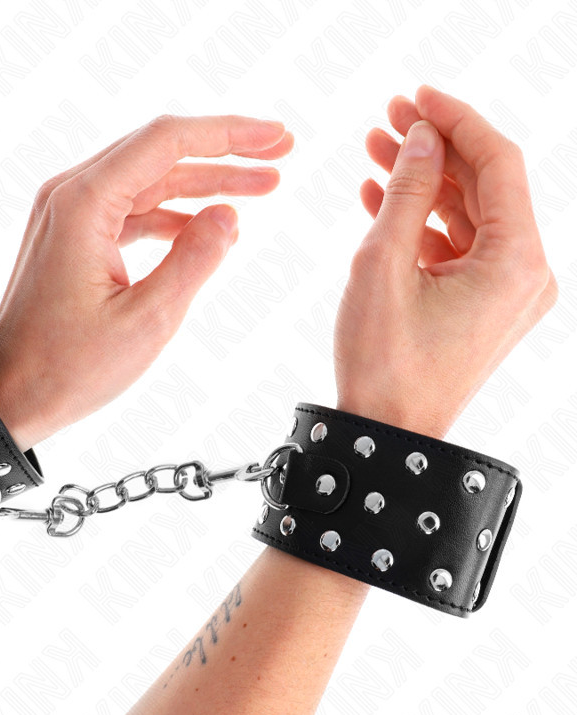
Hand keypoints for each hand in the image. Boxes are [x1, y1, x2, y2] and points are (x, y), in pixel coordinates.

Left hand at [0, 115, 292, 450]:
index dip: (229, 134)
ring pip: (148, 183)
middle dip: (224, 153)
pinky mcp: (71, 240)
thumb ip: (195, 261)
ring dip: (202, 186)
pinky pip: (131, 213)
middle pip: (159, 154)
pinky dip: (172, 216)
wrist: (7, 397)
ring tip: (259, 188)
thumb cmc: (67, 368)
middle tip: (280, 153)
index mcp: (85, 204)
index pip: (167, 142)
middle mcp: (71, 196)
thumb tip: (230, 216)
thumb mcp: (147, 320)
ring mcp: (67, 217)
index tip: (277, 137)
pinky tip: (207, 227)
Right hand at [334, 85, 557, 437]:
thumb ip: (406, 193)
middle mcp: (525, 274)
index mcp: (517, 262)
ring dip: (422, 185)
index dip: (456, 120)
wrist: (386, 434)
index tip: (415, 96)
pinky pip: (456, 249)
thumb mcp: (383, 265)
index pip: (499, 163)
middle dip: (435, 149)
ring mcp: (505, 292)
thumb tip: (420, 139)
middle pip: (484, 187)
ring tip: (374, 153)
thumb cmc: (384, 362)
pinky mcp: (482, 306)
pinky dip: (422, 224)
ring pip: (467, 216)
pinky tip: (379, 199)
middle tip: (387, 120)